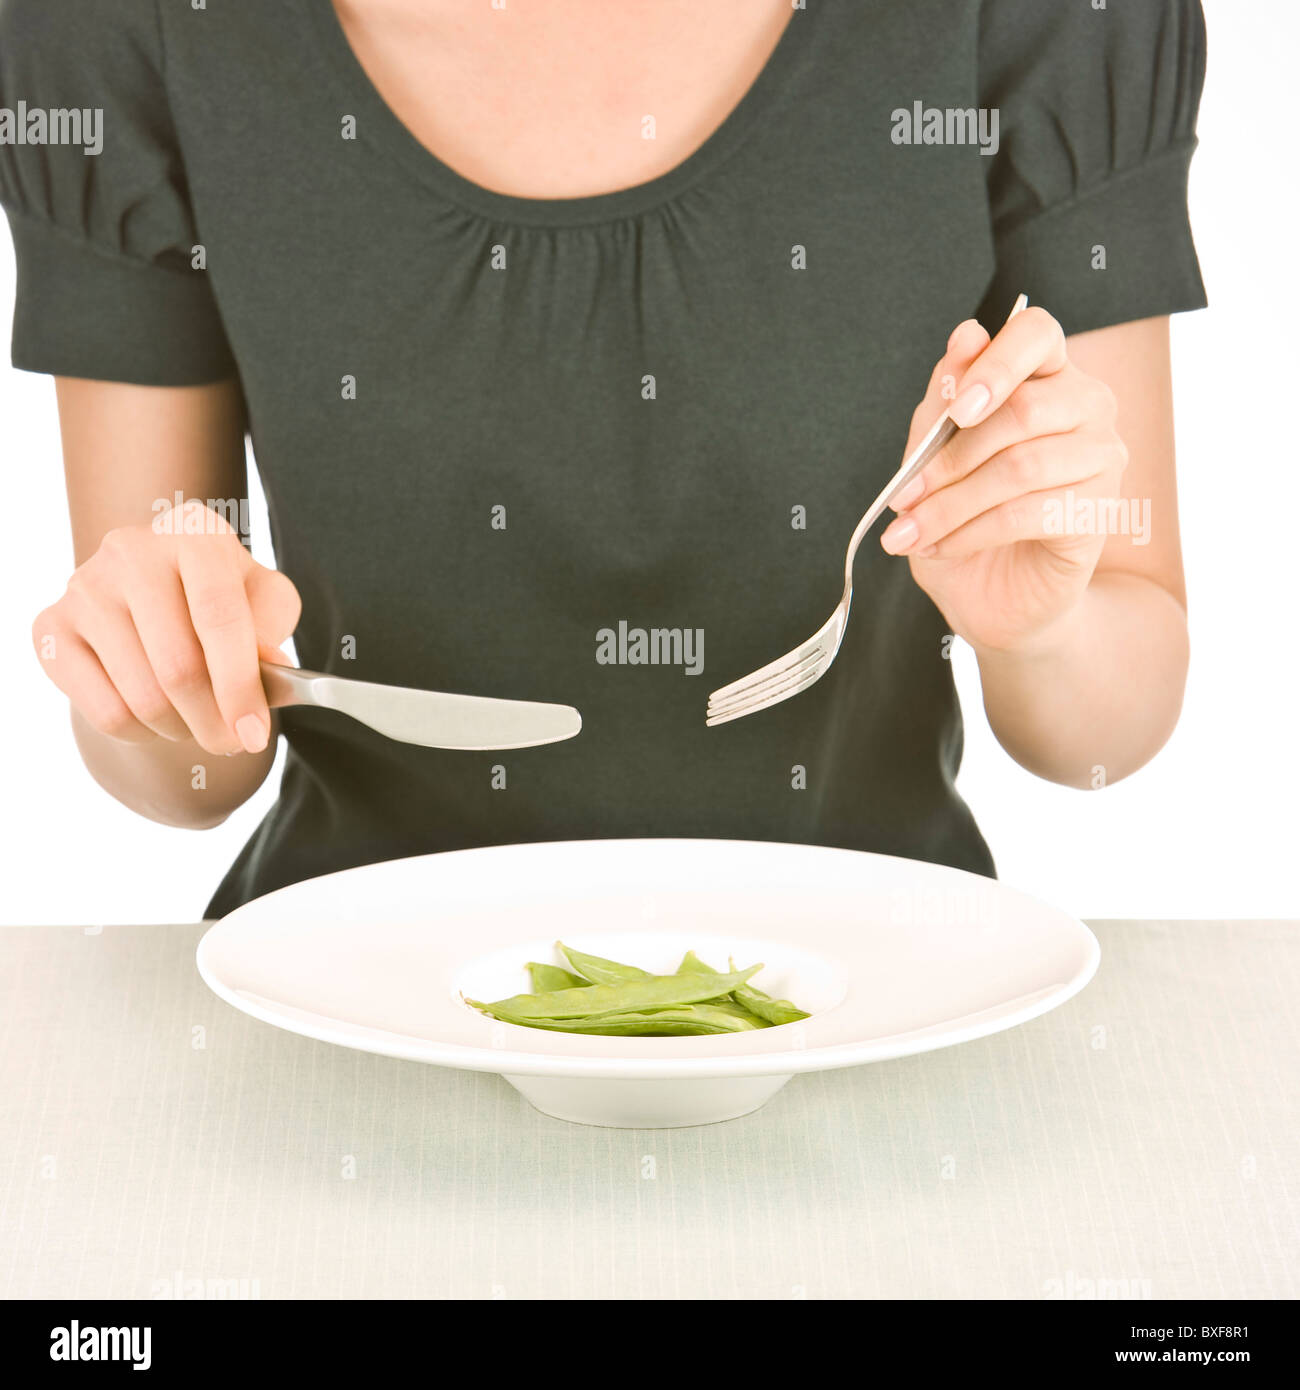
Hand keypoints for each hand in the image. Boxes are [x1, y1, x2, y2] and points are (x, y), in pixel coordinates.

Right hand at [32, 500, 300, 754]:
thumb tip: (268, 667)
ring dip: (180, 728)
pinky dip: (140, 732)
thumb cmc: (221, 596)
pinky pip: (104, 710)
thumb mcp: (264, 598)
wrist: (153, 592)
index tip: (255, 734)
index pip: (218, 617)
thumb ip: (273, 625)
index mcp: (192, 533)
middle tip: (232, 740)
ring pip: (142, 697)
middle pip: (177, 667)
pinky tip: (155, 717)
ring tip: (196, 721)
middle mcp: (131, 550)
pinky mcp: (51, 627)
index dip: (240, 685)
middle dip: (214, 721)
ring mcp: (85, 588)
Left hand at [880, 307, 1128, 654]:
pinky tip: (939, 548)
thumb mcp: (934, 457)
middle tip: (903, 496)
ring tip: (909, 533)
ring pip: (1019, 467)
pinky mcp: (1099, 511)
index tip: (955, 408)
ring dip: (950, 505)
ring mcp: (1102, 457)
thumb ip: (944, 402)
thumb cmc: (965, 516)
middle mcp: (1085, 406)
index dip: (995, 363)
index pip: (1036, 334)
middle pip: (1023, 409)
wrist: (994, 595)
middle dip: (947, 459)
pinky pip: (1026, 513)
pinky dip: (969, 533)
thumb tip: (965, 337)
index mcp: (1044, 375)